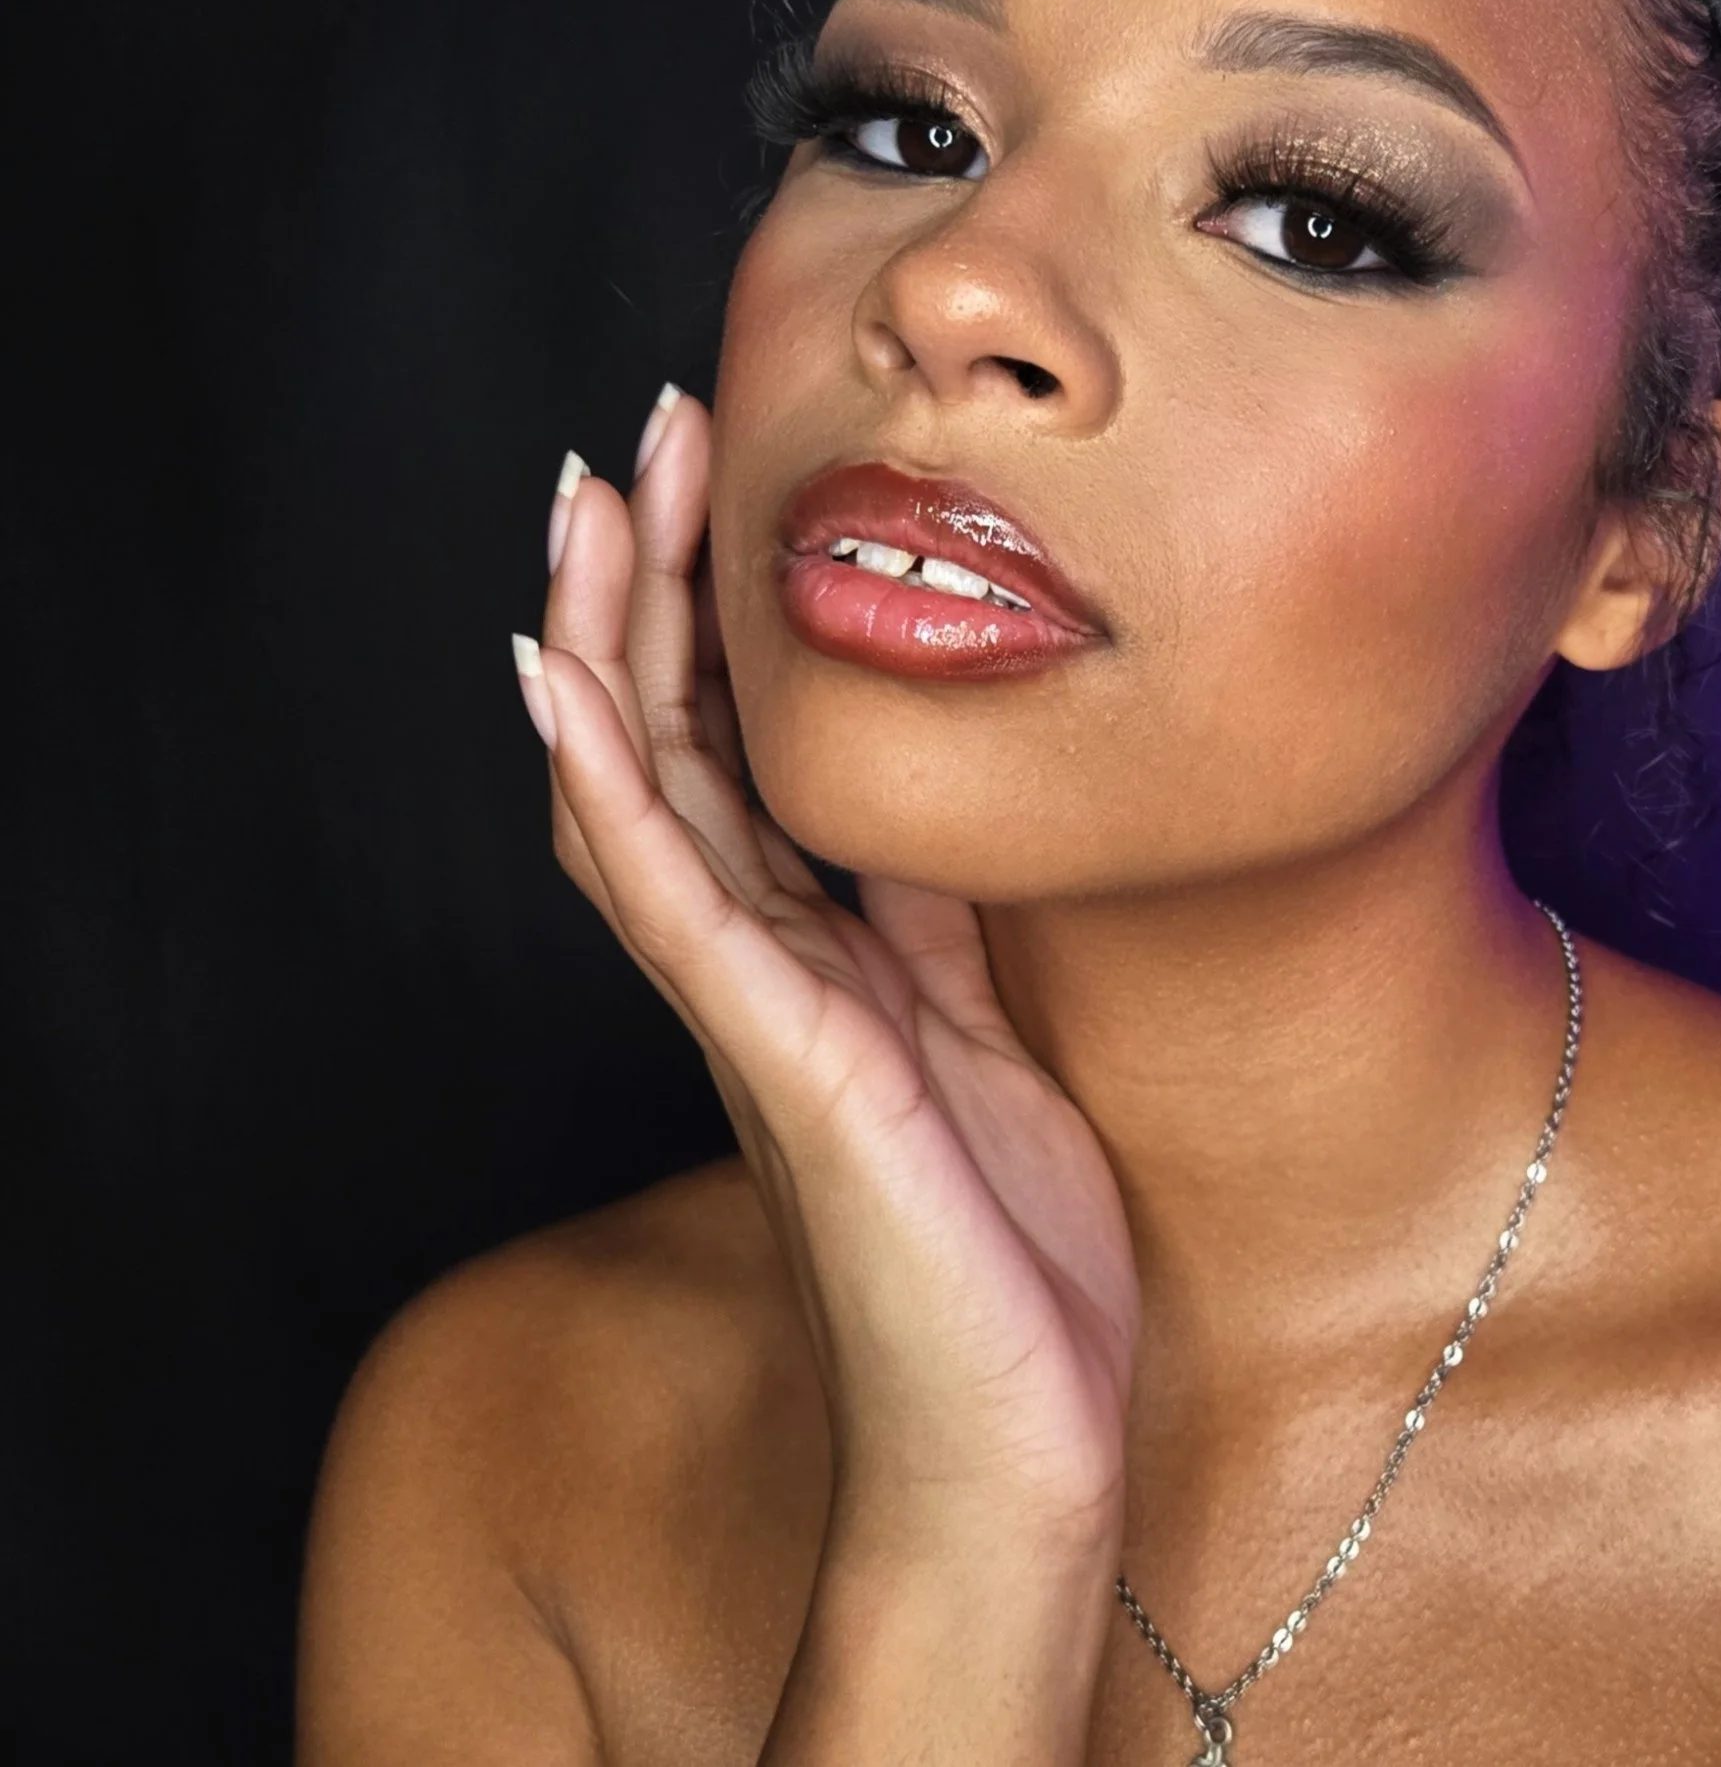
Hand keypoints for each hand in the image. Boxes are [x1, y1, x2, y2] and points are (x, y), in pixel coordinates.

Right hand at [518, 389, 1139, 1556]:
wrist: (1015, 1433)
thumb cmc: (1000, 1245)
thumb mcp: (984, 1028)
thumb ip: (933, 922)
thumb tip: (932, 800)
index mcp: (808, 952)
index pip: (726, 752)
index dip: (705, 619)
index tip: (717, 477)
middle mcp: (756, 962)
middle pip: (666, 739)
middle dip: (649, 584)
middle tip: (646, 433)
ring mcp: (752, 1004)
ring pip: (640, 788)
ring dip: (603, 639)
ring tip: (585, 502)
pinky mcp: (780, 1052)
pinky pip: (665, 894)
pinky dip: (604, 780)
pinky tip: (561, 678)